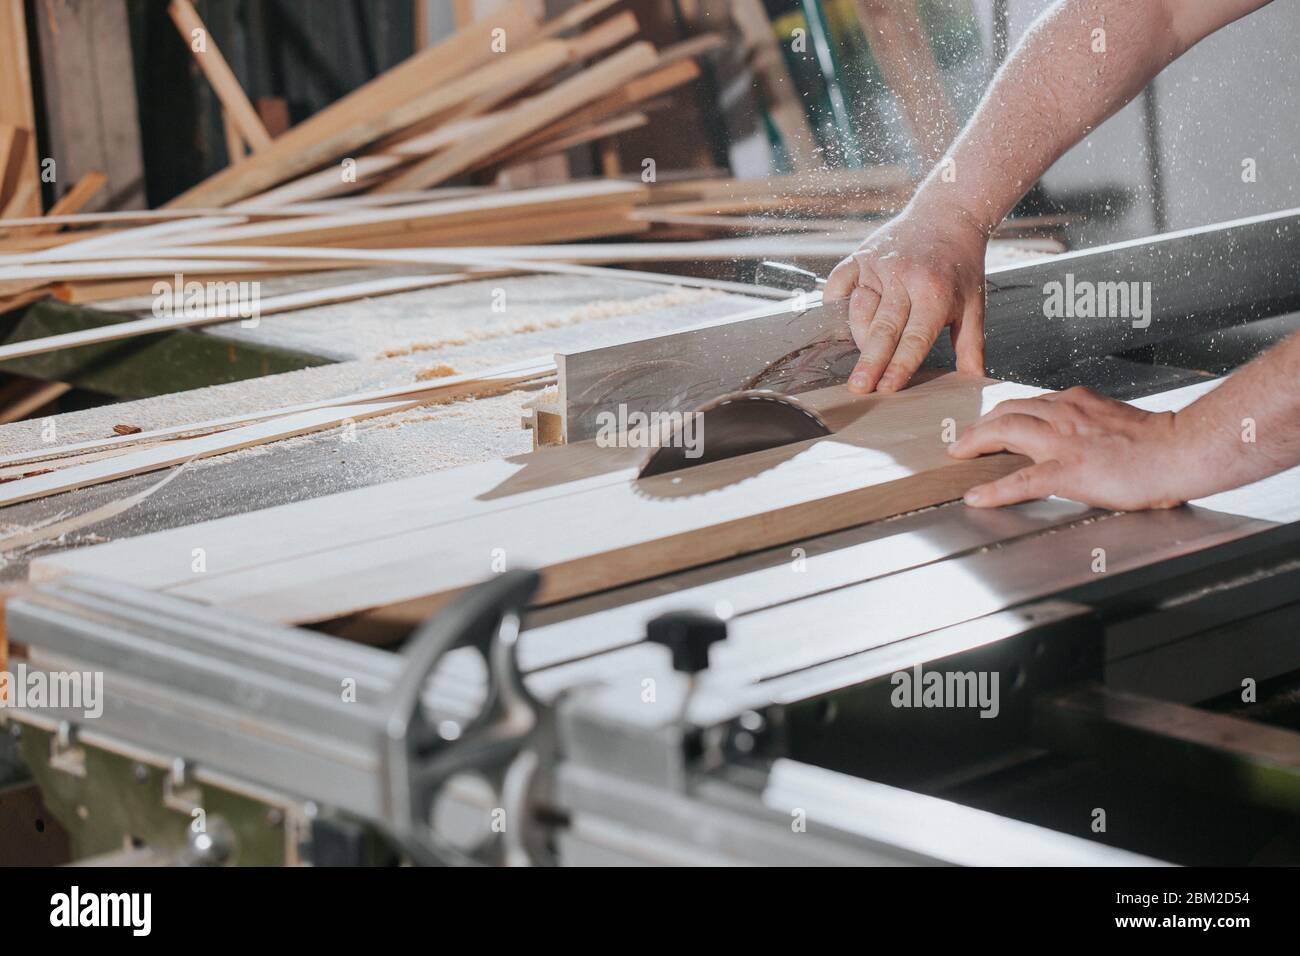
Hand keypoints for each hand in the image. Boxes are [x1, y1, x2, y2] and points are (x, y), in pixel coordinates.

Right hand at [824, 203, 988, 393]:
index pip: (914, 338)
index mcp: (935, 293)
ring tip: (864, 353)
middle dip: (869, 361)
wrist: (948, 216)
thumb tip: (972, 381)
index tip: (886, 389)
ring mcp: (879, 266)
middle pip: (882, 328)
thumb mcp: (973, 305)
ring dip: (858, 335)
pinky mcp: (861, 256)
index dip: (899, 365)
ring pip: (858, 310)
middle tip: (858, 387)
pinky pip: (839, 285)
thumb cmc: (960, 265)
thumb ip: (971, 345)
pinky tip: (842, 320)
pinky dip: (836, 304)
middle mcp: (904, 278)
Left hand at [947, 387, 1189, 509]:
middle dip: (980, 424)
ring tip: (959, 455)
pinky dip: (994, 489)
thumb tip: (1075, 433)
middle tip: (965, 440)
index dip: (1002, 413)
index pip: (1028, 402)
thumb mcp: (1113, 417)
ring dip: (976, 442)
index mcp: (1076, 402)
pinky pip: (1020, 480)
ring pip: (1005, 431)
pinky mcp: (1067, 470)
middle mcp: (1064, 414)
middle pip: (1007, 410)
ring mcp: (1063, 441)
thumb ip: (1088, 421)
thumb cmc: (1157, 442)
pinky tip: (977, 497)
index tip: (989, 422)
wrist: (1180, 451)